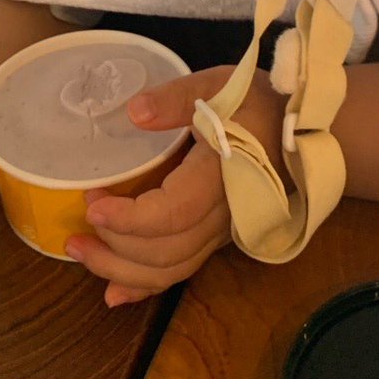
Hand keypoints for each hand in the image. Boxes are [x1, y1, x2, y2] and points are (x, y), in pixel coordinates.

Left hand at [65, 64, 289, 307]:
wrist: (304, 128)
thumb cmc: (260, 102)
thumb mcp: (219, 85)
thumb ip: (176, 98)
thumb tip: (133, 112)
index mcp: (221, 177)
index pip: (173, 213)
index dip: (130, 218)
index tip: (94, 204)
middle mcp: (223, 215)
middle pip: (167, 252)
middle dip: (115, 251)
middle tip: (74, 234)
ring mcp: (222, 231)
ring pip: (172, 269)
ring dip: (124, 271)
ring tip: (82, 257)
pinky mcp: (218, 235)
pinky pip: (183, 268)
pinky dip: (148, 285)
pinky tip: (117, 293)